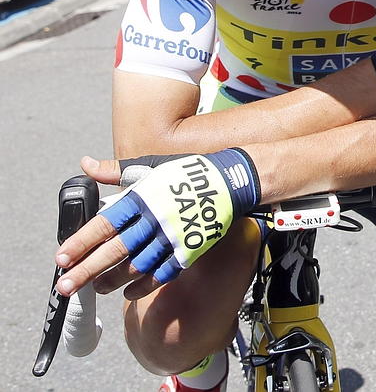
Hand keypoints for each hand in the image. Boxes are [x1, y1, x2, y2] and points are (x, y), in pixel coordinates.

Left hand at [54, 150, 259, 298]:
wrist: (232, 181)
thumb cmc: (188, 172)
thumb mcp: (151, 166)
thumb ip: (116, 171)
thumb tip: (85, 164)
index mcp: (143, 197)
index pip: (104, 224)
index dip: (81, 242)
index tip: (61, 258)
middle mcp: (156, 219)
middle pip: (115, 250)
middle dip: (87, 270)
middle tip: (65, 285)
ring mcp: (174, 236)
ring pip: (136, 266)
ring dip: (112, 280)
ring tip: (95, 288)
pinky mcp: (190, 250)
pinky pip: (162, 273)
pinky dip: (143, 285)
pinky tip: (127, 293)